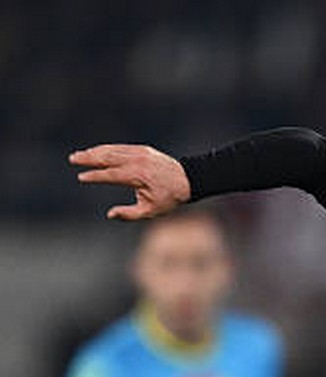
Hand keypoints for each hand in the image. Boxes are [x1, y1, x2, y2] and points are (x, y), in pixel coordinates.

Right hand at [69, 144, 190, 219]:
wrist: (188, 180)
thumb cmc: (168, 199)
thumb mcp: (151, 211)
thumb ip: (130, 214)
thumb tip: (110, 215)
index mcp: (137, 176)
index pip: (110, 175)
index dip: (95, 176)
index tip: (81, 177)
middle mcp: (137, 162)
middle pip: (108, 158)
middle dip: (89, 158)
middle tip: (73, 159)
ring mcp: (140, 153)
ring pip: (113, 151)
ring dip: (95, 152)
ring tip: (80, 155)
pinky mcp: (143, 149)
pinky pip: (121, 148)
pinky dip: (107, 149)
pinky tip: (97, 151)